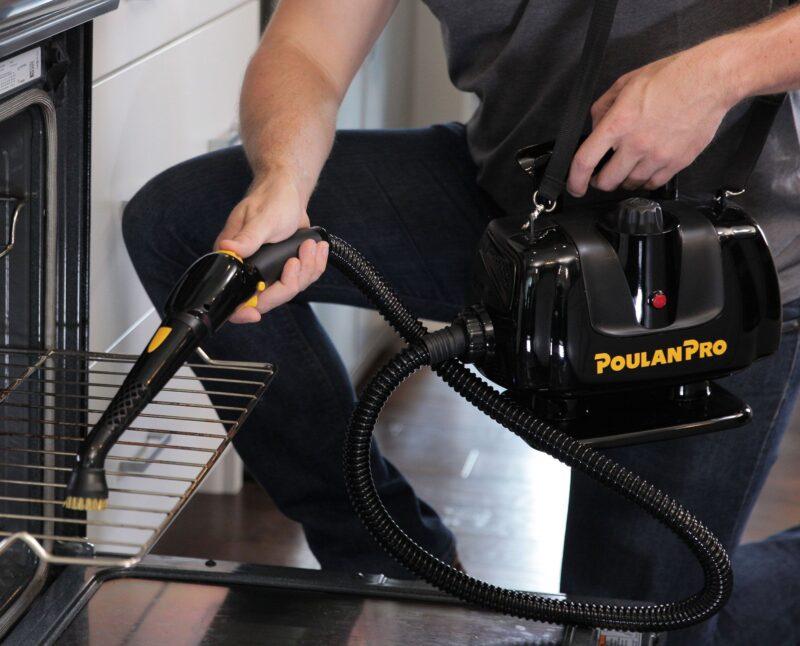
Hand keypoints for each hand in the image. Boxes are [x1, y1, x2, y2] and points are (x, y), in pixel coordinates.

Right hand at [215, 171, 328, 323]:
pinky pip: (302, 278)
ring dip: (306, 270)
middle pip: (268, 298)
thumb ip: (248, 238)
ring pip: (289, 288)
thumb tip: (228, 250)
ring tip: (312, 246)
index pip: (235, 295)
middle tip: (298, 259)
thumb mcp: (260, 218)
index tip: (253, 314)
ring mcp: (268, 270)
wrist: (288, 191)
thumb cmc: (270, 199)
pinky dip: (314, 266)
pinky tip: (317, 249)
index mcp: (234, 259)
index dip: (242, 309)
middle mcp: (249, 268)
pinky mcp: (285, 267)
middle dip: (290, 281)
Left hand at [567, 43, 737, 196]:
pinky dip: (645, 180)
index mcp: (618, 124)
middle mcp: (636, 144)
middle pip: (607, 181)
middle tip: (602, 174)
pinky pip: (653, 184)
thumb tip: (594, 127)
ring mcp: (657, 156)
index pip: (585, 162)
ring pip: (630, 185)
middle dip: (600, 181)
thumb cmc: (672, 76)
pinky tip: (646, 167)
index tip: (574, 186)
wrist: (711, 79)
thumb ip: (603, 108)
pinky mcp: (677, 162)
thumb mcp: (627, 83)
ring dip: (624, 180)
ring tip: (627, 165)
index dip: (574, 180)